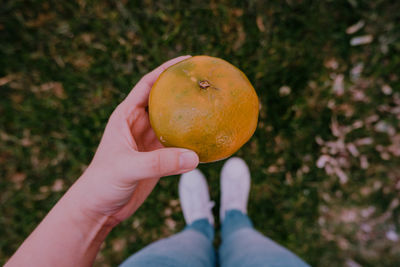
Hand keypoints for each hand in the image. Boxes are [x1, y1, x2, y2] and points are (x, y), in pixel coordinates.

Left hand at [75, 55, 198, 224]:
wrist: (99, 209)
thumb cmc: (102, 183)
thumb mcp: (128, 168)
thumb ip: (160, 163)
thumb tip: (195, 157)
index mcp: (126, 116)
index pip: (147, 85)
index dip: (166, 70)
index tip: (188, 60)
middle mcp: (138, 125)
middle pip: (164, 100)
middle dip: (182, 90)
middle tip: (205, 80)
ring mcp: (149, 142)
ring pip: (174, 122)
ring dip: (190, 115)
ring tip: (211, 105)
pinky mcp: (157, 159)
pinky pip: (179, 145)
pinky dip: (192, 141)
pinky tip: (209, 138)